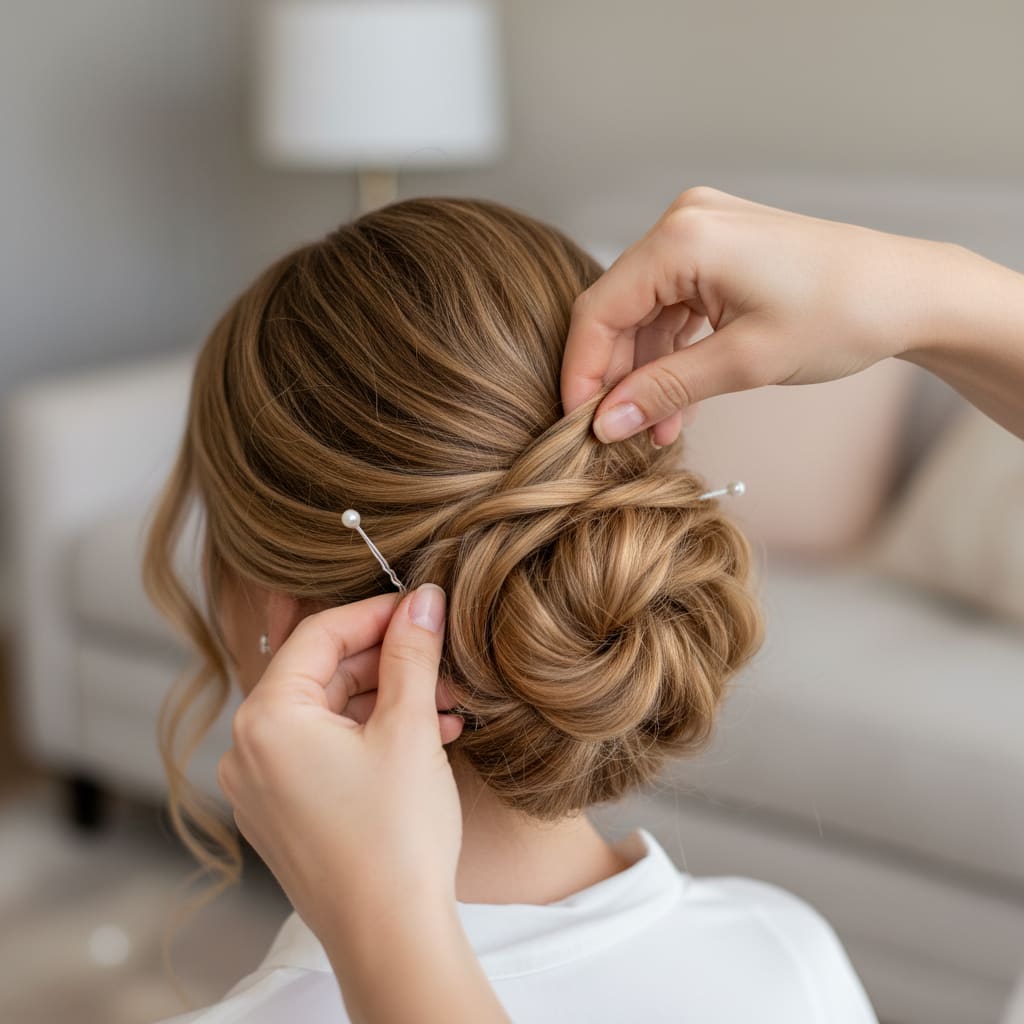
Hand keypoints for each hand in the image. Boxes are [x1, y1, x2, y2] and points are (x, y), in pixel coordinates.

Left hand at [216, 584, 462, 942]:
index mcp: (266, 720)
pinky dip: (371, 739)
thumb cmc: (396, 837)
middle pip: (323, 675)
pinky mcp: (285, 815)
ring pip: (329, 716)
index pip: (319, 634)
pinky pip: (325, 752)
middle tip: (442, 662)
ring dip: (388, 702)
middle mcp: (249, 750)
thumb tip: (422, 597)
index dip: (376, 611)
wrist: (390, 938)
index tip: (420, 605)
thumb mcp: (409, 729)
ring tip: (446, 708)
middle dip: (389, 664)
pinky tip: (426, 738)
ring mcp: (263, 787)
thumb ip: (412, 652)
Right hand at [562, 185, 962, 445]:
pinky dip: (672, 352)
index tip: (578, 425)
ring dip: (646, 371)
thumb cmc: (841, 315)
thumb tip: (604, 423)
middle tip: (620, 435)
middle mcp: (683, 222)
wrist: (910, 293)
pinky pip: (674, 306)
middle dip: (616, 377)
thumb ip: (664, 390)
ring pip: (645, 313)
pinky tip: (677, 400)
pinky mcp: (719, 251)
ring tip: (657, 429)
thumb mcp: (744, 363)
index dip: (582, 372)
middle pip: (618, 310)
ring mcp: (701, 232)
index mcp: (682, 238)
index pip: (599, 311)